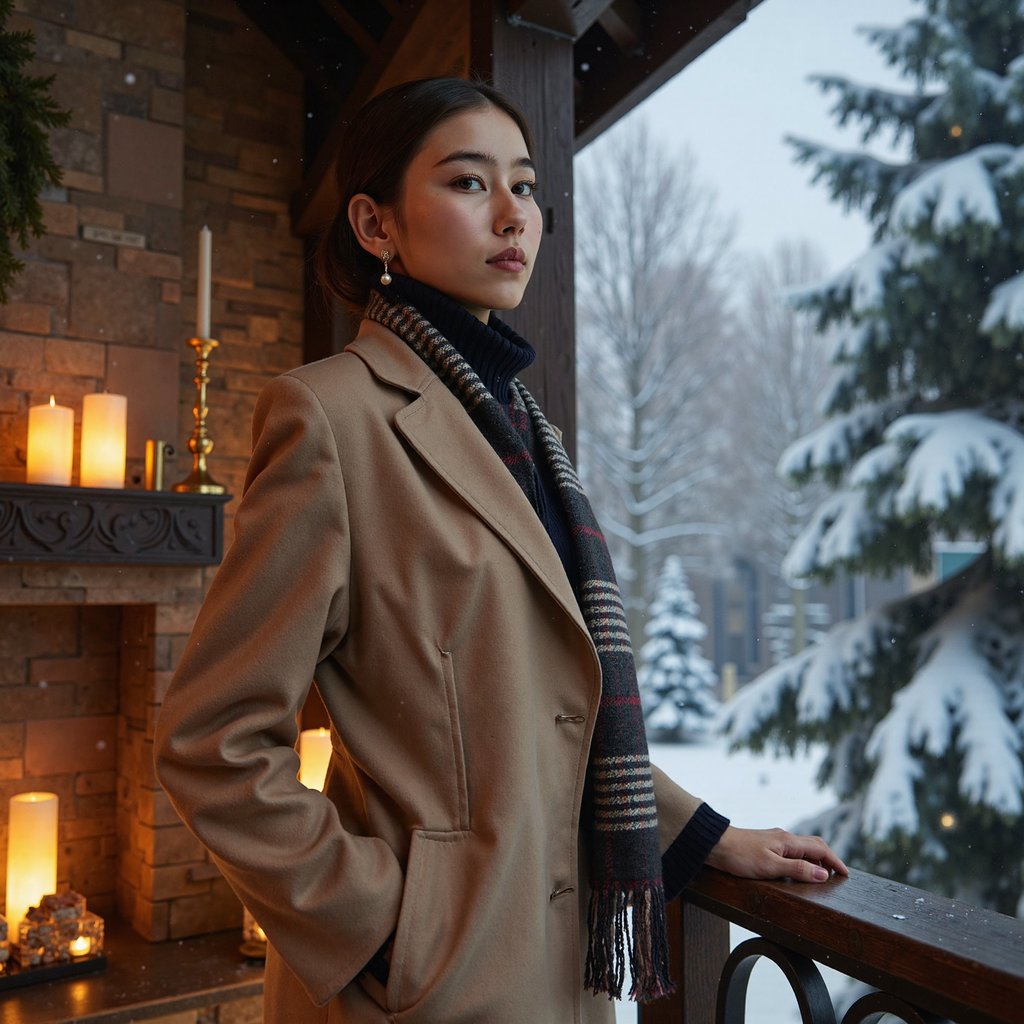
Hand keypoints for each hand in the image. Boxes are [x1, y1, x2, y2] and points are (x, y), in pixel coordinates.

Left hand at [705, 826, 848, 882]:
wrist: (715, 845)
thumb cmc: (740, 856)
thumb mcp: (771, 866)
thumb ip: (798, 869)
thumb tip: (824, 874)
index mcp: (788, 841)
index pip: (820, 849)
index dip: (835, 861)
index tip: (846, 875)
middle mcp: (784, 837)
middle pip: (814, 845)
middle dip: (829, 858)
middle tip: (838, 875)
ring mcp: (775, 840)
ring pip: (803, 847)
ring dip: (816, 859)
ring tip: (823, 875)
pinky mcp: (766, 845)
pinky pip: (792, 850)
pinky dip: (803, 859)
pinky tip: (799, 869)